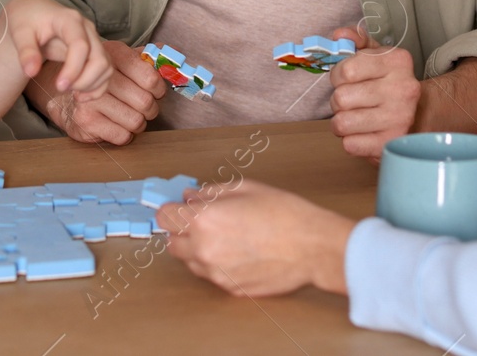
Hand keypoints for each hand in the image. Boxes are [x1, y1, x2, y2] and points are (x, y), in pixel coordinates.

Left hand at [1, 0, 111, 98]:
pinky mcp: (95, 51)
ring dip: (91, 85)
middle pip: (99, 59)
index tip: (58, 86)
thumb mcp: (20, 32)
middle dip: (83, 81)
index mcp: (69, 20)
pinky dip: (97, 87)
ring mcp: (94, 39)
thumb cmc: (27, 20)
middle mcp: (87, 29)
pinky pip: (105, 72)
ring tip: (69, 92)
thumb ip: (26, 52)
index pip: (81, 46)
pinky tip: (79, 95)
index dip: (73, 69)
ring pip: (105, 67)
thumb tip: (31, 72)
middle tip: (61, 88)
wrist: (35, 12)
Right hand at [28, 39, 164, 144]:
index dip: (159, 89)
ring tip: (130, 115)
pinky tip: (117, 125)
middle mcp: (101, 76)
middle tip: (144, 107)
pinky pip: (122, 136)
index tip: (155, 91)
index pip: (150, 78)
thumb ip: (148, 57)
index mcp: (114, 55)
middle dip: (150, 109)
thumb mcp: (124, 60)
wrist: (65, 95)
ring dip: (138, 123)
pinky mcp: (85, 121)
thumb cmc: (103, 79)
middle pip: (145, 102)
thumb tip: (171, 54)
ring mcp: (91, 99)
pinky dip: (125, 134)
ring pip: (135, 121)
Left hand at [158, 181, 353, 296]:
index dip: (172, 209)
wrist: (312, 247)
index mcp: (204, 220)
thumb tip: (191, 196)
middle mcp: (204, 249)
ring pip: (190, 261)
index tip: (179, 207)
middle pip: (171, 242)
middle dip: (182, 230)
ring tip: (225, 236)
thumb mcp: (244, 188)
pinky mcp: (229, 288)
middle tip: (203, 221)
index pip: (165, 217)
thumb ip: (210, 192)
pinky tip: (238, 252)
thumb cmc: (284, 214)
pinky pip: (210, 275)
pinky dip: (216, 264)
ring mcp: (216, 273)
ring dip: (197, 248)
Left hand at [326, 25, 420, 159]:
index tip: (346, 79)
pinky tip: (363, 132)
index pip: (346, 70)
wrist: (420, 113)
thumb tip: (338, 35)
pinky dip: (350, 140)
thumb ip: (356, 40)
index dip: (338, 76)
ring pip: (341, 123)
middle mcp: (402, 89)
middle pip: (340, 98)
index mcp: (397, 61)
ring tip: (355, 116)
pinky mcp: (391, 143)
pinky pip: (350, 145)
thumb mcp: (377, 54)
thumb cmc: (389, 82)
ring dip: (341, 121)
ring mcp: (399, 119)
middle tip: (351, 100)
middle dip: (338, 100)